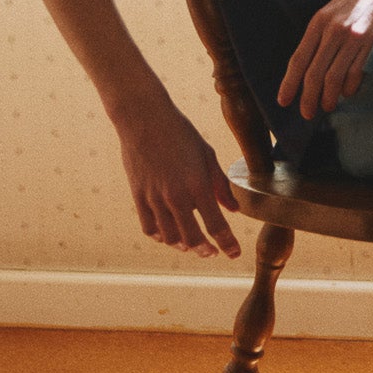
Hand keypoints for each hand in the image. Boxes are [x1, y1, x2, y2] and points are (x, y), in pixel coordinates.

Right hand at [116, 95, 240, 258]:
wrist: (144, 119)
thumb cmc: (181, 133)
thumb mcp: (207, 155)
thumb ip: (221, 184)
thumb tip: (234, 209)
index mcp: (197, 185)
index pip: (216, 225)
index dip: (227, 243)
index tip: (234, 254)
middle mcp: (176, 196)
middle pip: (193, 238)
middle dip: (206, 249)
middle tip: (212, 252)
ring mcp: (155, 198)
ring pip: (170, 237)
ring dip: (184, 246)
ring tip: (192, 246)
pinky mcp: (138, 196)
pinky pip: (149, 227)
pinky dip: (161, 237)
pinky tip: (169, 236)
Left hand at [279, 0, 372, 121]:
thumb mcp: (331, 12)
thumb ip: (320, 36)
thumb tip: (310, 68)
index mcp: (318, 22)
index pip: (298, 59)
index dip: (289, 83)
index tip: (284, 101)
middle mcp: (332, 30)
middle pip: (314, 73)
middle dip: (308, 97)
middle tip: (307, 113)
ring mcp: (352, 37)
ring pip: (334, 77)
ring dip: (328, 97)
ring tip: (327, 107)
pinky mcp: (371, 42)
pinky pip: (356, 72)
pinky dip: (349, 87)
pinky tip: (347, 92)